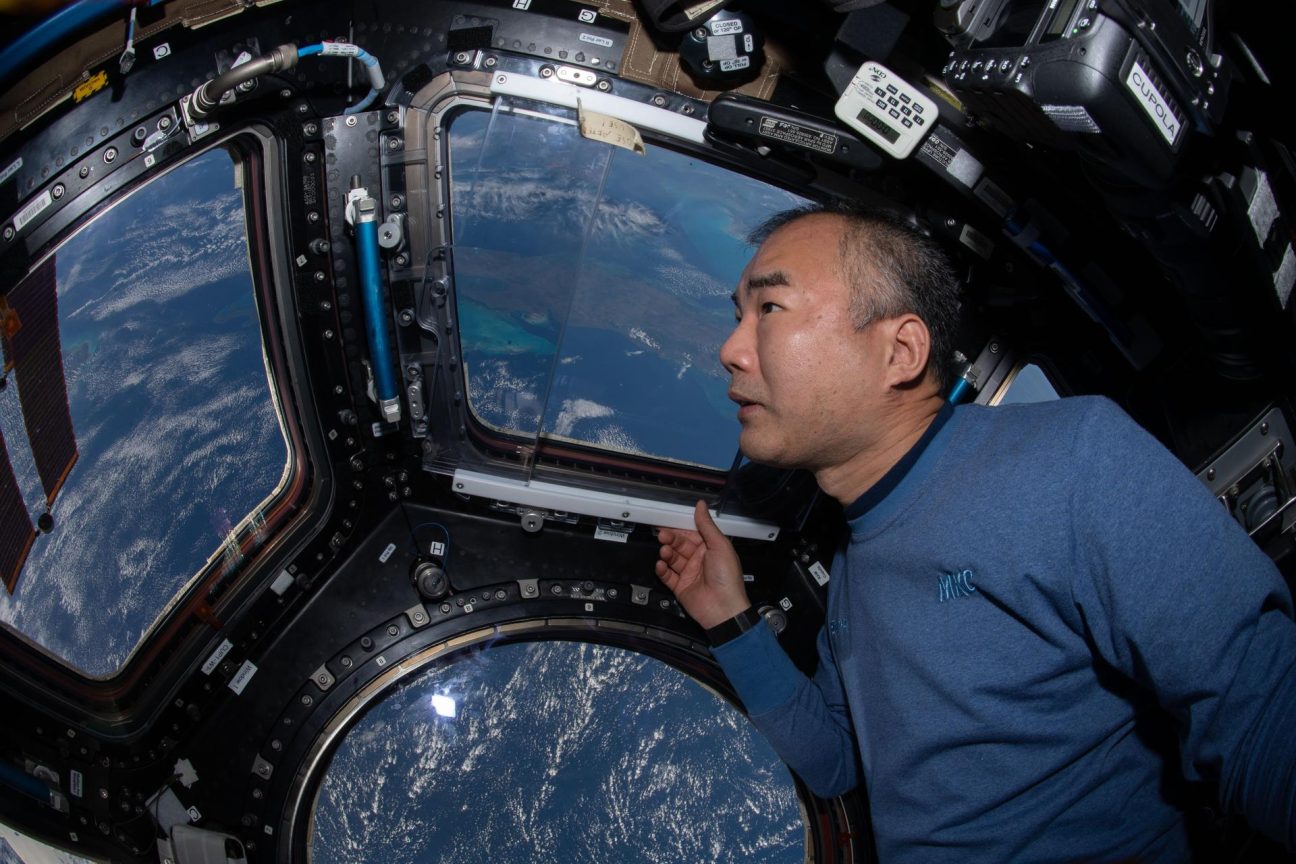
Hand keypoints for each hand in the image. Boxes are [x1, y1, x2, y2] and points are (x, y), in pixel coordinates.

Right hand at [655, 501, 750, 629]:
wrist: (723, 608)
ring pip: (672, 559)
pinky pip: (667, 576)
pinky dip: (662, 569)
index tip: (669, 521)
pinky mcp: (680, 587)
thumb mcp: (719, 545)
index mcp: (711, 549)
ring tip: (664, 552)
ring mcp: (689, 574)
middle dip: (671, 540)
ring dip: (667, 553)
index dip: (681, 528)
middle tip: (663, 536)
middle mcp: (699, 560)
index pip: (692, 534)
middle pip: (680, 545)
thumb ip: (707, 525)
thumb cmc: (726, 577)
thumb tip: (701, 505)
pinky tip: (661, 564)